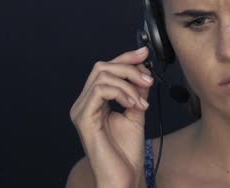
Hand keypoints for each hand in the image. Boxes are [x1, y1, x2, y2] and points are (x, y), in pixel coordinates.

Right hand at [69, 47, 153, 187]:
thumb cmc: (127, 151)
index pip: (106, 70)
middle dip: (129, 68)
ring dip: (129, 83)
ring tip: (142, 100)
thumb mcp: (136, 112)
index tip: (145, 53)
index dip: (126, 57)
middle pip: (103, 67)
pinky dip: (122, 93)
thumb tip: (143, 71)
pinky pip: (100, 90)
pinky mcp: (83, 118)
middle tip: (148, 80)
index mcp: (94, 101)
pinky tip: (134, 105)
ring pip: (102, 75)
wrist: (123, 176)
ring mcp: (81, 110)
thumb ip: (137, 92)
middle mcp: (84, 103)